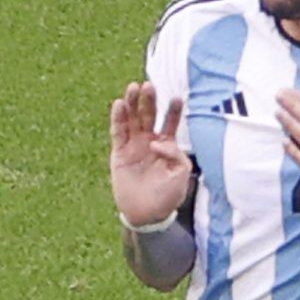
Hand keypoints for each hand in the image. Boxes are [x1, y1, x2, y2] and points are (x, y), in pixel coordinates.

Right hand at [108, 81, 192, 225]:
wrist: (147, 214)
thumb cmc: (168, 195)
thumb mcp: (181, 173)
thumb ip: (175, 154)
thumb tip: (157, 142)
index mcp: (166, 145)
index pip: (170, 122)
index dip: (173, 110)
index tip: (177, 98)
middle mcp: (149, 141)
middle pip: (148, 115)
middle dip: (149, 100)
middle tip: (149, 85)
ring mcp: (133, 146)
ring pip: (132, 119)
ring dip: (132, 103)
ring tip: (133, 88)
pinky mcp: (119, 153)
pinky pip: (118, 132)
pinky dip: (118, 118)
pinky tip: (119, 104)